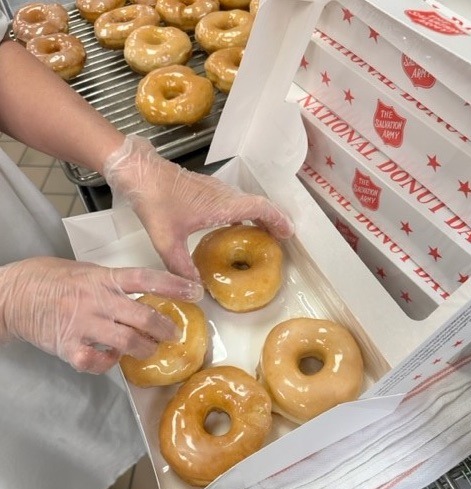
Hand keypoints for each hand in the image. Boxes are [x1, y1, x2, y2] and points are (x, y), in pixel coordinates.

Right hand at [0, 257, 202, 373]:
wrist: (13, 295)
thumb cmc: (53, 279)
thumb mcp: (88, 271)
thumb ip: (115, 284)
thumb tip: (146, 295)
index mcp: (103, 278)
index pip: (145, 278)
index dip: (173, 285)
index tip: (194, 291)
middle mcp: (96, 300)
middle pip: (142, 316)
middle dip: (164, 328)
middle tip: (174, 334)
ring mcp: (82, 324)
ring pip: (126, 342)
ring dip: (144, 349)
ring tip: (150, 350)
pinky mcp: (67, 346)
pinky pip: (96, 362)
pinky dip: (109, 364)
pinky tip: (112, 359)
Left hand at [103, 134, 293, 280]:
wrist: (138, 171)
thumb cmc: (154, 200)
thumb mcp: (166, 240)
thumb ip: (181, 267)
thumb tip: (196, 290)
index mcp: (221, 205)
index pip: (260, 207)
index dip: (278, 219)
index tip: (288, 233)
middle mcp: (223, 194)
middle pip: (257, 204)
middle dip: (272, 220)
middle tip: (279, 238)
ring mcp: (214, 189)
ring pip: (245, 200)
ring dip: (258, 215)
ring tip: (261, 234)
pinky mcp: (204, 189)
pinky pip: (233, 200)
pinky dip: (242, 212)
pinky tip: (231, 226)